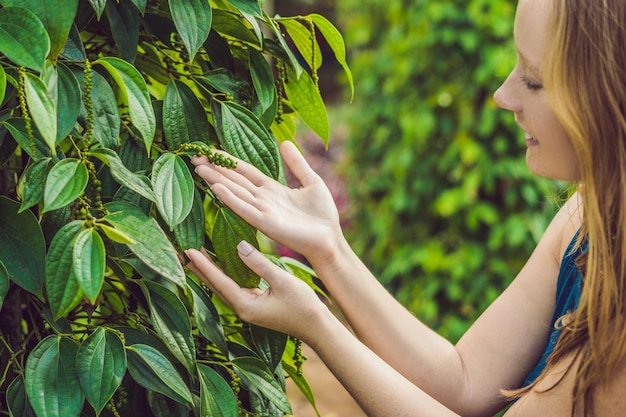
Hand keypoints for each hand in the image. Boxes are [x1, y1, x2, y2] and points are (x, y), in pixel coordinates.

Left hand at [185, 241, 327, 340]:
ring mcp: (248, 309)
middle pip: (215, 287)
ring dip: (209, 273)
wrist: (317, 327)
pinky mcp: (255, 306)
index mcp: (246, 306)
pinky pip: (233, 289)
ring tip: (195, 258)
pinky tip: (220, 267)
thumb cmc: (303, 306)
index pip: (219, 282)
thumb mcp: (282, 281)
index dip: (204, 266)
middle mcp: (243, 309)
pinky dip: (223, 277)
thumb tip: (239, 245)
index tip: (189, 251)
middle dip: (199, 270)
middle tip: (183, 252)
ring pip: (223, 288)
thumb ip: (259, 263)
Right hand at [192, 141, 342, 264]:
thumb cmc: (323, 214)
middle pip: (234, 180)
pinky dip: (231, 199)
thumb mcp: (311, 181)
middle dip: (215, 169)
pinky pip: (245, 209)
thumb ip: (297, 163)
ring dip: (217, 180)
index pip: (244, 171)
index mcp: (272, 189)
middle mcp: (263, 199)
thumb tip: (285, 142)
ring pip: (235, 192)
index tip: (209, 151)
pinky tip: (216, 188)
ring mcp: (263, 211)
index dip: (227, 161)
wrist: (331, 238)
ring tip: (199, 168)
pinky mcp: (266, 223)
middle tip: (194, 158)